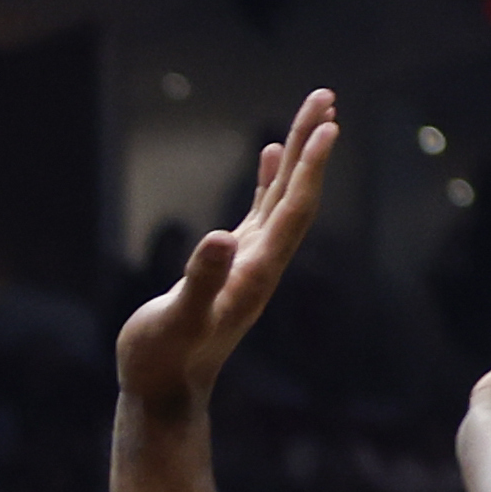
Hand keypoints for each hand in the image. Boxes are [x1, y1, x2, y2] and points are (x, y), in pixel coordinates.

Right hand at [115, 89, 338, 410]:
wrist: (164, 396)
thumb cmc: (162, 362)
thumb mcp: (175, 321)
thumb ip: (200, 282)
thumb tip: (219, 239)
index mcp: (254, 274)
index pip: (291, 212)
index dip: (309, 169)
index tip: (328, 126)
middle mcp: (262, 265)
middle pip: (296, 195)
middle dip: (311, 144)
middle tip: (326, 95)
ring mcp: (250, 264)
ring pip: (282, 199)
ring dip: (297, 156)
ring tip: (314, 112)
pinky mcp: (232, 266)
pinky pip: (262, 212)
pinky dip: (270, 180)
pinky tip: (270, 155)